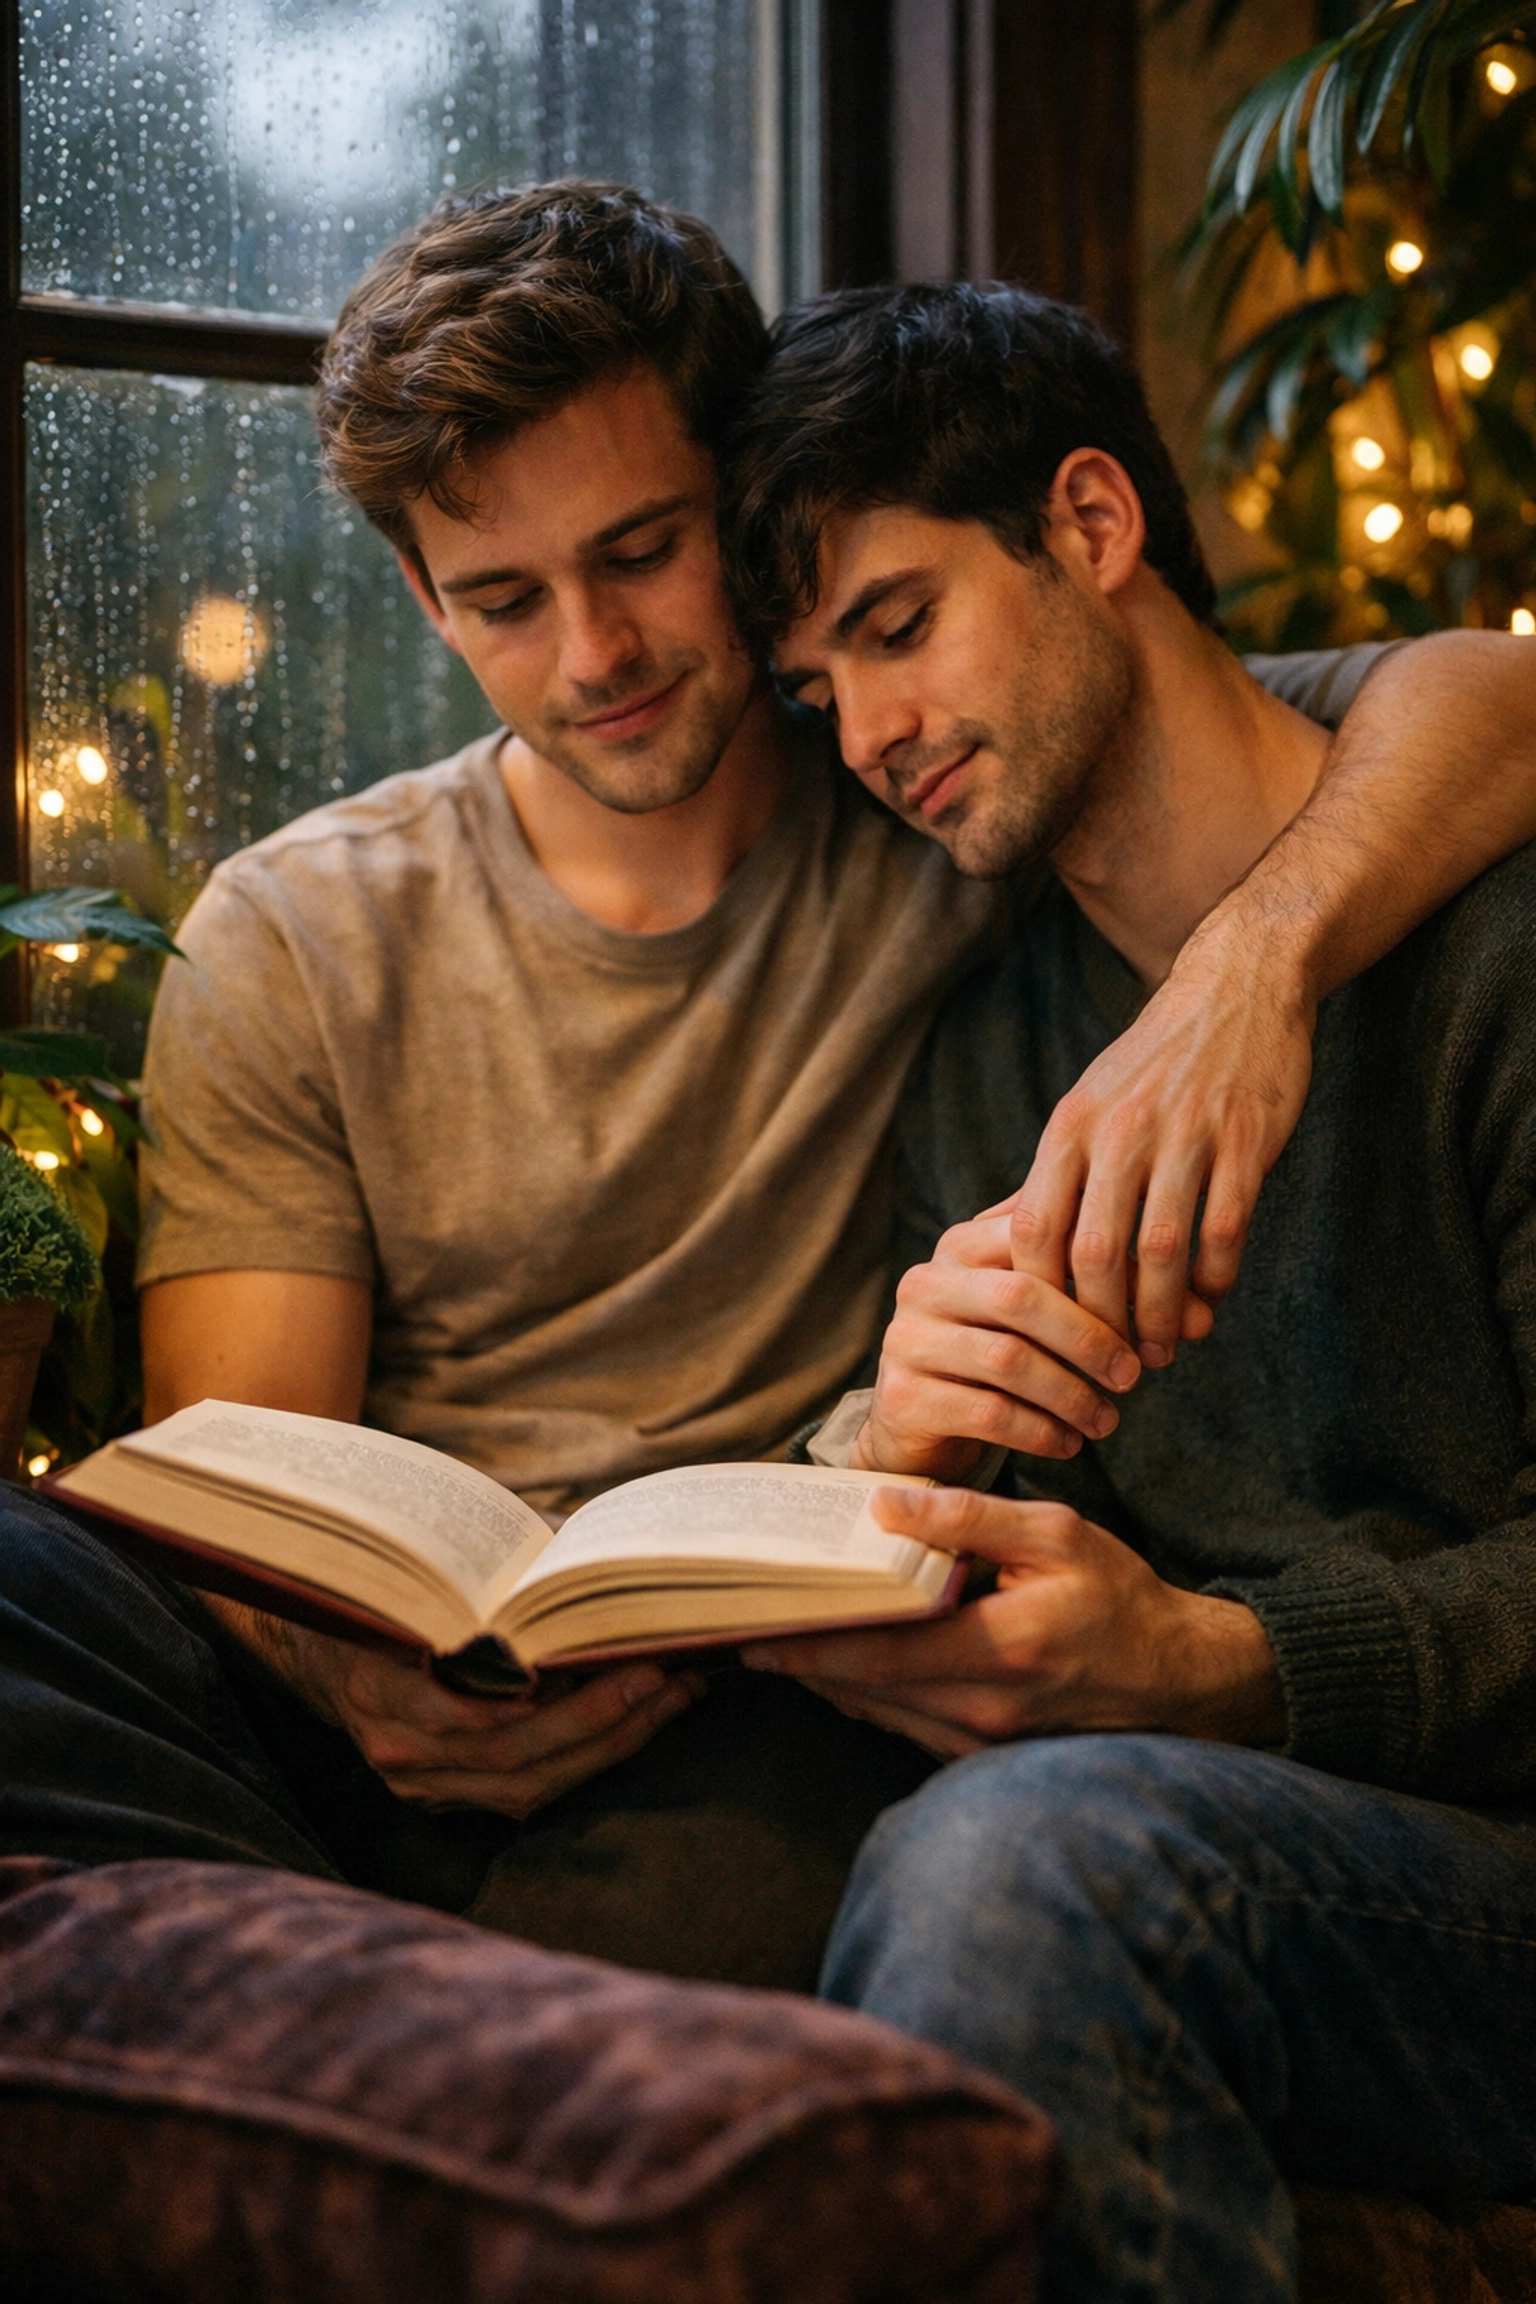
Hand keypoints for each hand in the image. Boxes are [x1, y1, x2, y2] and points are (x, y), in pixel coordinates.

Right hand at [208, 1598, 698, 1817]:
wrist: (317, 1648)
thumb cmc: (383, 1595)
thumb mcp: (410, 1576)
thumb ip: (475, 1584)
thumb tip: (569, 1557)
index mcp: (378, 1691)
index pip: (460, 1714)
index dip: (531, 1705)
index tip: (588, 1670)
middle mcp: (400, 1751)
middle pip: (513, 1757)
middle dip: (598, 1719)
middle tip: (661, 1674)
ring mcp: (424, 1785)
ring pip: (530, 1785)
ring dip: (609, 1743)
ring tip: (672, 1695)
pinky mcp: (450, 1796)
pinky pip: (528, 1792)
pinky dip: (586, 1757)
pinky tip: (638, 1719)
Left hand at [742, 1486, 1285, 1757]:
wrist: (1180, 1681)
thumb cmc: (1118, 1599)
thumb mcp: (1057, 1535)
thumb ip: (970, 1519)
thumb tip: (885, 1504)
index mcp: (1001, 1649)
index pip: (876, 1652)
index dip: (805, 1643)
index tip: (748, 1627)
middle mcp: (984, 1709)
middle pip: (862, 1688)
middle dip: (798, 1657)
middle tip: (741, 1622)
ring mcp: (982, 1745)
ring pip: (876, 1712)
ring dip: (825, 1676)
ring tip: (774, 1636)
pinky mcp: (982, 1757)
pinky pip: (903, 1725)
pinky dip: (866, 1693)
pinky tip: (837, 1659)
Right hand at [852, 1211, 1142, 1481]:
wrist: (920, 1427)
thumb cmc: (999, 1358)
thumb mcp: (1044, 1315)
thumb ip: (1108, 1295)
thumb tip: (1204, 1311)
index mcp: (961, 1245)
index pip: (1039, 1239)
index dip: (1103, 1276)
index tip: (1152, 1316)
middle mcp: (925, 1284)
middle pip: (1020, 1297)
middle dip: (1090, 1339)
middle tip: (1133, 1375)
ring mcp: (906, 1340)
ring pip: (1007, 1360)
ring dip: (1072, 1395)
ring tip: (1108, 1421)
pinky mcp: (903, 1397)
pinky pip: (988, 1413)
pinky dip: (1041, 1432)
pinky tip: (1069, 1443)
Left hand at [1003, 901, 1316, 1366]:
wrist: (1239, 986)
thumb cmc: (1155, 1060)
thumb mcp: (1089, 1103)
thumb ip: (1055, 1174)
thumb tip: (1002, 1244)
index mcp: (1071, 1126)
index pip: (1036, 1233)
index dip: (1042, 1298)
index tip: (1053, 1337)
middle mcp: (1119, 1131)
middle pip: (1095, 1254)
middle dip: (1102, 1324)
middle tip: (1112, 1366)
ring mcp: (1184, 1135)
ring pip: (1160, 1252)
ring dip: (1160, 1315)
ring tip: (1161, 1349)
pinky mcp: (1244, 1139)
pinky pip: (1224, 1230)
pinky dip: (1214, 1280)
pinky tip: (1209, 1300)